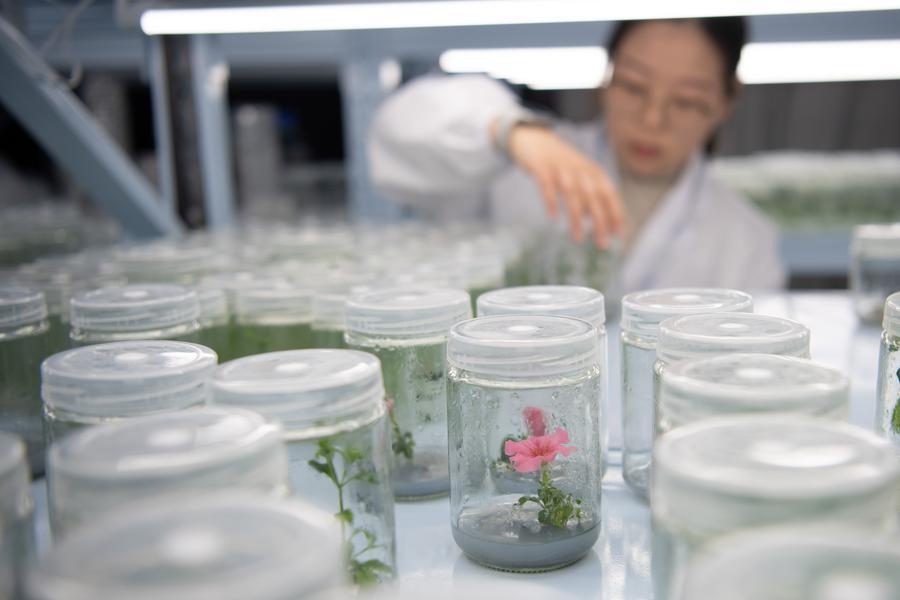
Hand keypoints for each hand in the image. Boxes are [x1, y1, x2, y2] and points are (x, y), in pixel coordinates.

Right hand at [505, 124, 625, 248]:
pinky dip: (551, 201)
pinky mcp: (540, 167)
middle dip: (600, 222)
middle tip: (602, 244)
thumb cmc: (559, 163)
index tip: (619, 235)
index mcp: (592, 170)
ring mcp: (560, 167)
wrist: (533, 138)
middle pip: (593, 197)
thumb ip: (588, 195)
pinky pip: (547, 185)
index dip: (616, 214)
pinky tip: (553, 217)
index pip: (609, 193)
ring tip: (578, 239)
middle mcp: (579, 168)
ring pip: (572, 194)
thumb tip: (595, 220)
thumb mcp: (578, 175)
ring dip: (576, 218)